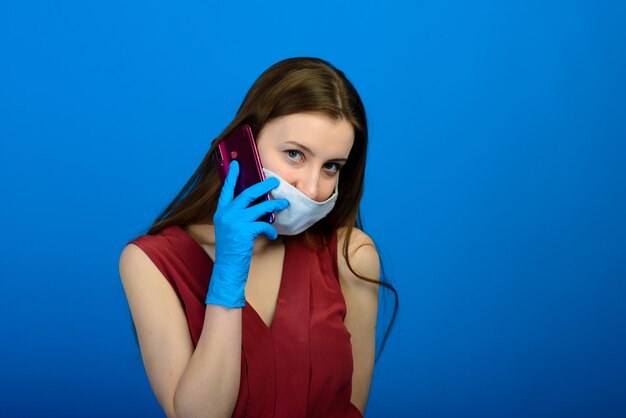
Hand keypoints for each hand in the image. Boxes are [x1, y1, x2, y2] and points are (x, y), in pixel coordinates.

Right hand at [205, 160, 288, 307]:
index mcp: (221, 212)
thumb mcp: (230, 229)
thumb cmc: (232, 249)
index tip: (237, 164)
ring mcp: (235, 222)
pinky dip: (270, 229)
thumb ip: (237, 216)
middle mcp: (226, 214)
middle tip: (275, 181)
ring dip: (275, 204)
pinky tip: (272, 234)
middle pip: (248, 193)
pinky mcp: (244, 231)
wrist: (227, 267)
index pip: (226, 190)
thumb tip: (257, 205)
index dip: (232, 176)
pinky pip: (263, 225)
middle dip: (263, 185)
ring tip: (284, 203)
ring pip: (260, 207)